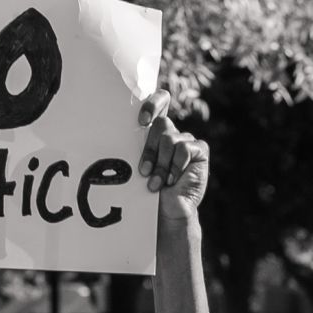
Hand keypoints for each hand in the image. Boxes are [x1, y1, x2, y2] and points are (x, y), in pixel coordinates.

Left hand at [137, 90, 209, 223]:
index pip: (160, 101)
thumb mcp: (136, 163)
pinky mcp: (200, 150)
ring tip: (156, 182)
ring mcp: (187, 141)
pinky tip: (172, 180)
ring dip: (161, 164)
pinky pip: (184, 148)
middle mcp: (172, 133)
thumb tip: (113, 125)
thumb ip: (133, 144)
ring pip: (170, 138)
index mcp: (155, 131)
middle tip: (144, 171)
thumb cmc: (146, 188)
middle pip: (161, 123)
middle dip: (150, 149)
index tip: (141, 121)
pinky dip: (175, 166)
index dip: (152, 104)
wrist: (166, 211)